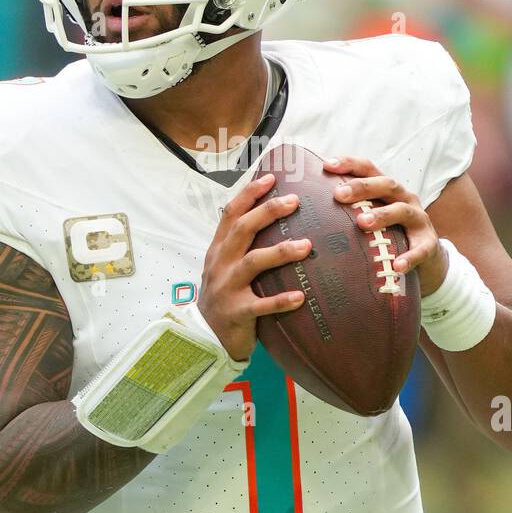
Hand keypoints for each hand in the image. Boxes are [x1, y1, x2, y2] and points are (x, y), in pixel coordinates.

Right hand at [198, 173, 310, 360]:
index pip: (232, 213)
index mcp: (219, 249)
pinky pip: (261, 305)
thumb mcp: (224, 264)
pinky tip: (300, 296)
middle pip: (243, 230)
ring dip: (281, 252)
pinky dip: (281, 300)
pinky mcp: (237, 313)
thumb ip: (241, 243)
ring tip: (307, 246)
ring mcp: (226, 288)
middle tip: (294, 201)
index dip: (249, 194)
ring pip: (253, 263)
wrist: (204, 335)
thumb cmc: (224, 294)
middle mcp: (220, 263)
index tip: (271, 177)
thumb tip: (271, 213)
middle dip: (268, 212)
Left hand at [324, 156, 447, 294]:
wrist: (427, 257)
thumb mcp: (373, 215)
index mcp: (387, 189)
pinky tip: (397, 266)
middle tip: (339, 194)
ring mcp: (419, 219)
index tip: (327, 165)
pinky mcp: (428, 243)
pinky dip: (409, 257)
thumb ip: (349, 209)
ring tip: (362, 223)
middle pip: (386, 185)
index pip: (369, 168)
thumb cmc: (390, 233)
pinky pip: (421, 249)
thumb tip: (308, 206)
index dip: (349, 164)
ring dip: (382, 215)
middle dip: (362, 187)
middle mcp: (404, 198)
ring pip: (402, 211)